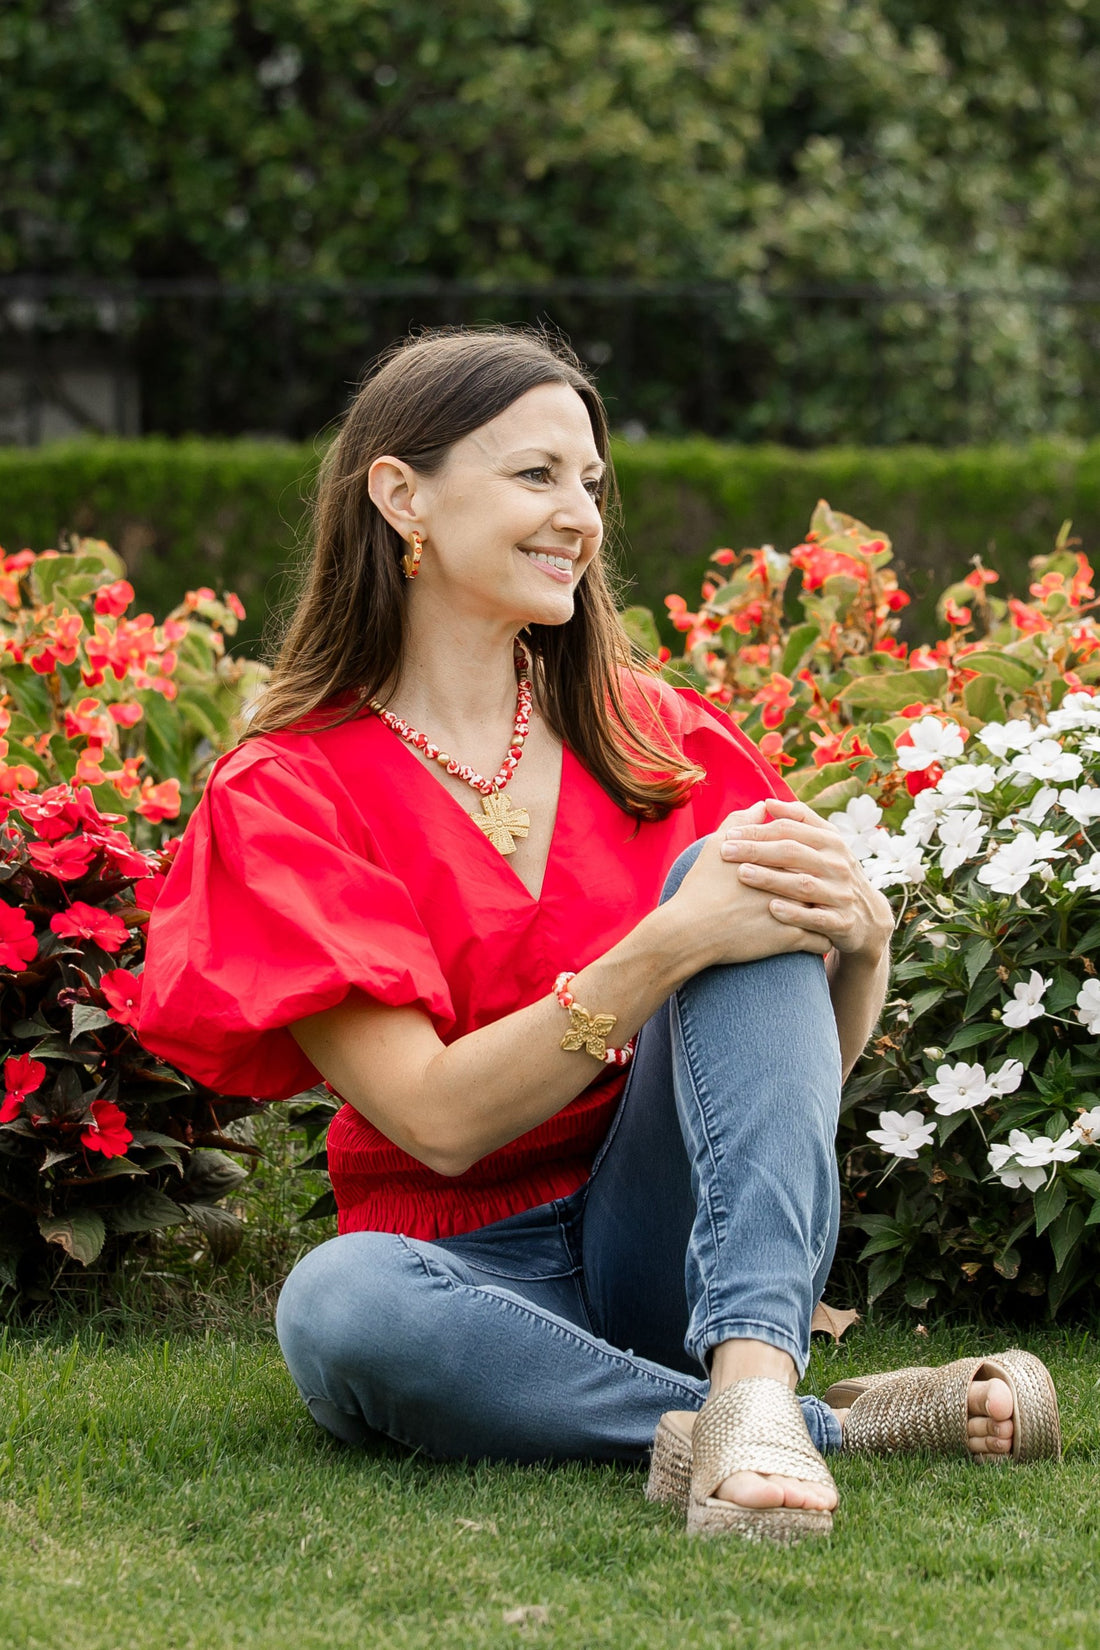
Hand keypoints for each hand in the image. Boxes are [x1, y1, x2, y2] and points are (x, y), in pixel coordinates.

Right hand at [669, 801, 833, 968]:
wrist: (692, 929)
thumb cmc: (702, 886)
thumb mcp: (718, 845)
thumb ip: (743, 821)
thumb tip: (763, 805)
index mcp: (780, 857)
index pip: (807, 852)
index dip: (810, 858)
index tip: (809, 865)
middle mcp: (793, 881)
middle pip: (822, 880)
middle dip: (825, 885)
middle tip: (825, 890)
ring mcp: (796, 910)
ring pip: (826, 911)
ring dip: (826, 914)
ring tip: (824, 916)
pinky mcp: (792, 939)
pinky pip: (820, 941)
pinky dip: (820, 940)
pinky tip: (817, 939)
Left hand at [717, 797, 893, 961]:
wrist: (867, 918)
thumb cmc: (833, 873)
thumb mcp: (826, 844)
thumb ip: (800, 820)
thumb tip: (767, 802)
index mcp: (831, 842)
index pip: (791, 829)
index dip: (758, 829)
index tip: (729, 834)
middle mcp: (838, 865)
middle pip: (793, 852)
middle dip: (757, 850)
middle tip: (726, 851)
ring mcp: (841, 894)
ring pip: (802, 884)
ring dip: (771, 879)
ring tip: (742, 874)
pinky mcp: (841, 922)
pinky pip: (816, 918)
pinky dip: (794, 913)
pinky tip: (771, 908)